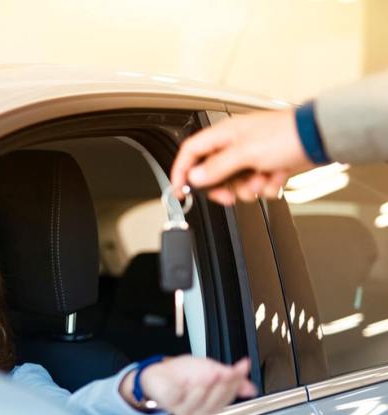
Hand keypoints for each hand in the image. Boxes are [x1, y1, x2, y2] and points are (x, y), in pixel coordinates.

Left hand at [121, 356, 256, 414]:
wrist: (160, 374)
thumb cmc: (185, 374)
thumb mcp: (211, 370)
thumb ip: (229, 377)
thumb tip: (252, 387)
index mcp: (212, 404)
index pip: (228, 397)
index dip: (236, 383)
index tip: (240, 368)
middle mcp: (199, 410)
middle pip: (214, 404)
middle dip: (221, 387)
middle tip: (225, 372)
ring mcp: (182, 409)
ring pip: (197, 405)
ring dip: (203, 389)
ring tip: (208, 375)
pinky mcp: (167, 403)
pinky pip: (175, 398)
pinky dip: (180, 389)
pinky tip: (185, 381)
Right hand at [170, 109, 314, 204]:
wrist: (319, 138)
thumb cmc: (286, 135)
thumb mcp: (245, 153)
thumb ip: (217, 167)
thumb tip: (195, 177)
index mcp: (223, 135)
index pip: (190, 153)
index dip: (181, 171)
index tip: (180, 190)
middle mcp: (234, 145)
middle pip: (212, 174)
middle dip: (223, 187)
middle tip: (230, 194)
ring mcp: (250, 156)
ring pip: (235, 183)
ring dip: (249, 187)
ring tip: (262, 179)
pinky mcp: (266, 166)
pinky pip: (255, 185)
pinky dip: (266, 185)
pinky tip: (275, 176)